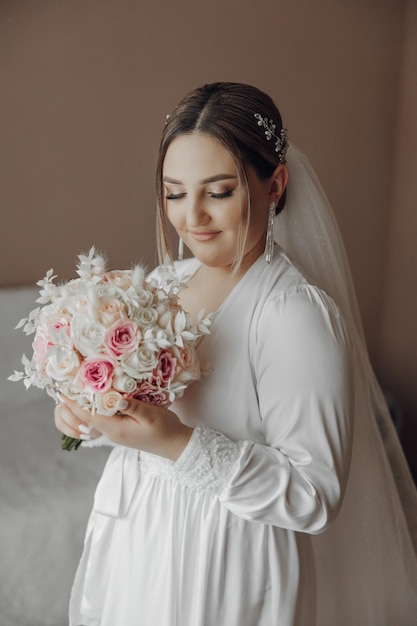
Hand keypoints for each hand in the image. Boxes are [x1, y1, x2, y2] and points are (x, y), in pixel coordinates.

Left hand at [55, 396, 192, 460]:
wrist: (175, 445)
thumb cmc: (165, 429)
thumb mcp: (151, 414)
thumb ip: (133, 406)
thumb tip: (116, 398)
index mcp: (116, 429)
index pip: (88, 416)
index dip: (74, 404)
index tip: (63, 391)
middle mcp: (112, 432)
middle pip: (86, 419)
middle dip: (74, 405)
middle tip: (66, 387)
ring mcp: (115, 432)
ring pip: (93, 419)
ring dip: (83, 407)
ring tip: (76, 391)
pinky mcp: (121, 430)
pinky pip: (102, 419)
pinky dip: (95, 409)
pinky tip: (97, 398)